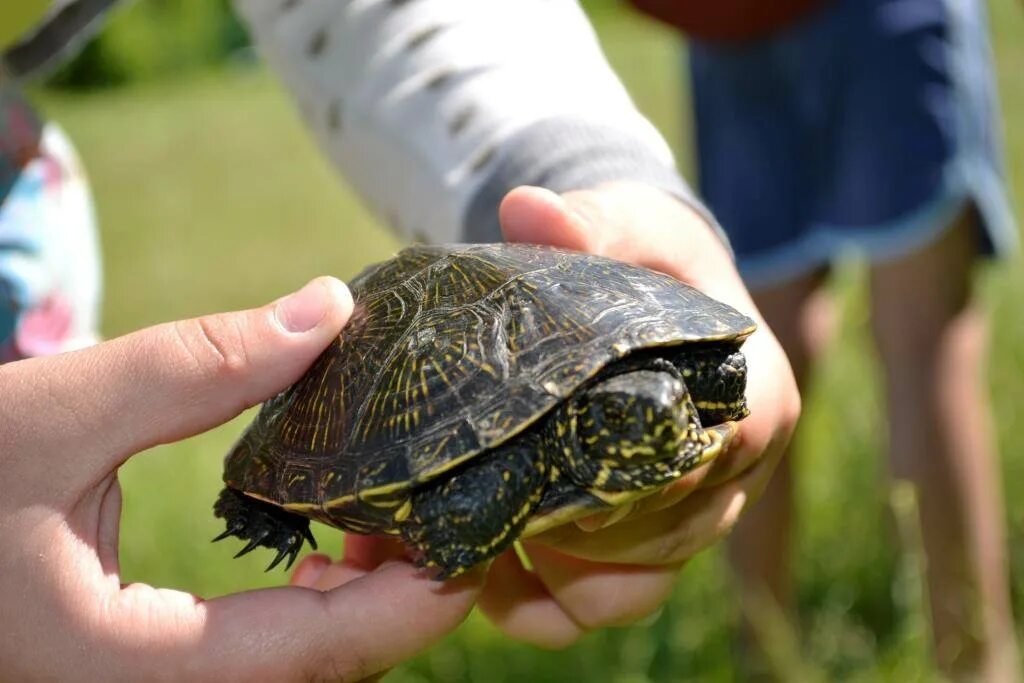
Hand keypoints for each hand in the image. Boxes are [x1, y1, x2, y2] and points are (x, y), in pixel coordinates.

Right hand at [0, 278, 479, 681]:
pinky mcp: (147, 659)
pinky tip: (330, 532)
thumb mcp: (52, 415)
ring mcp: (153, 682)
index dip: (421, 594)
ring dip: (367, 589)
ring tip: (403, 499)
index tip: (486, 526)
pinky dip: (316, 592)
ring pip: (301, 658)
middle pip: (330, 661)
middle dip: (409, 588)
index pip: (325, 649)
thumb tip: (328, 310)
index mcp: (134, 667)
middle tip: (461, 494)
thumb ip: (194, 367)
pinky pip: (263, 646)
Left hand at [472, 182, 799, 646]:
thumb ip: (586, 222)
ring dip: (542, 573)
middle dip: (568, 528)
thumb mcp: (622, 224)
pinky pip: (595, 608)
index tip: (552, 463)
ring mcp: (688, 519)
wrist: (643, 292)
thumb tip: (528, 208)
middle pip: (662, 535)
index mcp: (753, 396)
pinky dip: (535, 602)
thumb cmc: (645, 260)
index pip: (711, 455)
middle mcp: (731, 472)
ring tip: (464, 537)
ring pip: (628, 588)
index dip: (634, 469)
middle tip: (478, 501)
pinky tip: (478, 563)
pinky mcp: (644, 548)